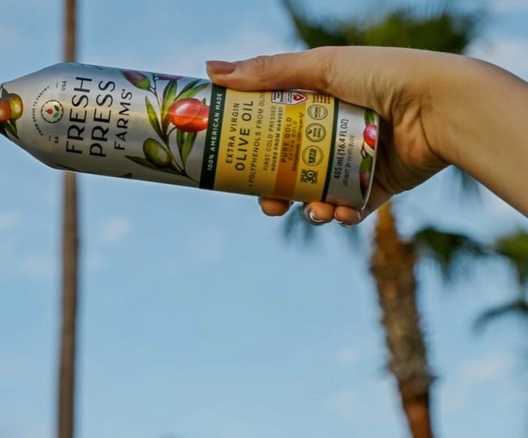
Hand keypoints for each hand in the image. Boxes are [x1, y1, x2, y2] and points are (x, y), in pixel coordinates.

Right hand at [207, 46, 527, 223]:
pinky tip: (339, 214)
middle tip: (269, 204)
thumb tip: (211, 69)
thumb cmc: (384, 75)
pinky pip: (351, 209)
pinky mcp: (378, 186)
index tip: (232, 162)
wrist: (442, 106)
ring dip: (309, 207)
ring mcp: (356, 161)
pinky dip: (342, 215)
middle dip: (276, 191)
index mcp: (319, 102)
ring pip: (317, 194)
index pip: (274, 128)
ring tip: (313, 211)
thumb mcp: (321, 66)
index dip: (252, 148)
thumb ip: (267, 71)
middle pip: (290, 169)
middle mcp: (334, 132)